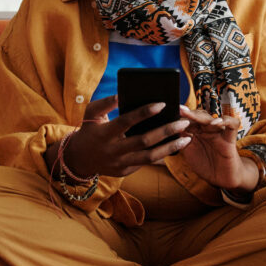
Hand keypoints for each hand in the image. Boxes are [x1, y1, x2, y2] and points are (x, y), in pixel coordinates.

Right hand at [50, 95, 191, 179]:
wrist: (79, 159)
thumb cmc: (89, 129)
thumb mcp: (91, 113)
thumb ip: (106, 102)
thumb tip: (123, 94)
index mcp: (104, 133)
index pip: (126, 121)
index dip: (144, 113)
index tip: (163, 104)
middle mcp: (113, 150)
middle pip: (144, 141)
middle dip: (166, 131)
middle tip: (183, 122)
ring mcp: (120, 164)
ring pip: (150, 157)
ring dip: (170, 147)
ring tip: (186, 138)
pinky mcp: (125, 171)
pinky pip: (146, 163)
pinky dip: (162, 155)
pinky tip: (175, 146)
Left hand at [177, 105, 258, 191]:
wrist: (222, 179)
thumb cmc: (206, 165)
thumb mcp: (189, 152)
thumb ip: (180, 141)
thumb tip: (168, 129)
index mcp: (197, 131)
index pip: (189, 120)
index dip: (180, 117)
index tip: (170, 114)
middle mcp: (208, 129)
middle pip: (199, 116)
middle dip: (189, 113)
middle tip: (179, 109)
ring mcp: (219, 133)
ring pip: (212, 118)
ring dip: (201, 116)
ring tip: (191, 115)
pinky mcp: (230, 139)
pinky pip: (233, 125)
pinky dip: (226, 121)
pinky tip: (216, 123)